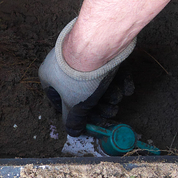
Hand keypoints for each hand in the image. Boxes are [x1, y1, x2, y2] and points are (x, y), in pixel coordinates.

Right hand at [38, 19, 134, 135]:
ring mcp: (82, 54)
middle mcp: (63, 64)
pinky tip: (127, 89)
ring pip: (96, 80)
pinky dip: (118, 80)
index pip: (59, 101)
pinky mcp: (100, 48)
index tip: (89, 121)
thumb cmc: (79, 77)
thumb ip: (73, 119)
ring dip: (109, 94)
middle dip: (98, 105)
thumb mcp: (74, 105)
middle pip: (82, 91)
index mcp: (50, 76)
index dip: (75, 114)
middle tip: (110, 112)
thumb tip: (72, 132)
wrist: (97, 44)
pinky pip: (108, 68)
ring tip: (118, 99)